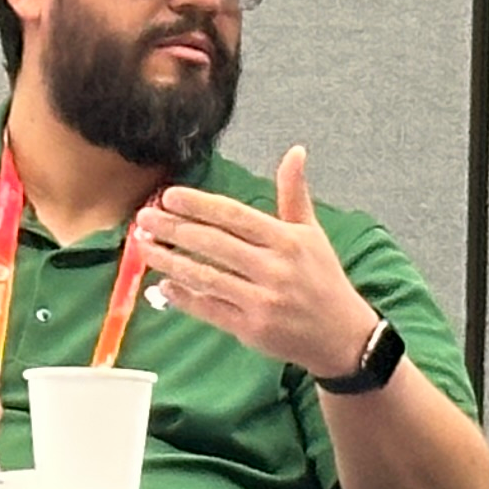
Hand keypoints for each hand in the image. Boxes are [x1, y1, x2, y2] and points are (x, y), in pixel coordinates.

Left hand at [134, 149, 379, 379]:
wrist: (343, 337)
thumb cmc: (323, 281)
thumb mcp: (313, 233)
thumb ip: (294, 193)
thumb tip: (295, 152)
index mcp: (286, 241)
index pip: (234, 216)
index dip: (198, 205)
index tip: (169, 196)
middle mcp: (274, 269)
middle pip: (213, 243)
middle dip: (174, 229)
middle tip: (144, 218)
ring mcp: (262, 300)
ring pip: (206, 276)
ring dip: (171, 261)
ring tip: (145, 248)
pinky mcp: (252, 329)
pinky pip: (210, 309)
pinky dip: (185, 297)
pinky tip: (165, 286)